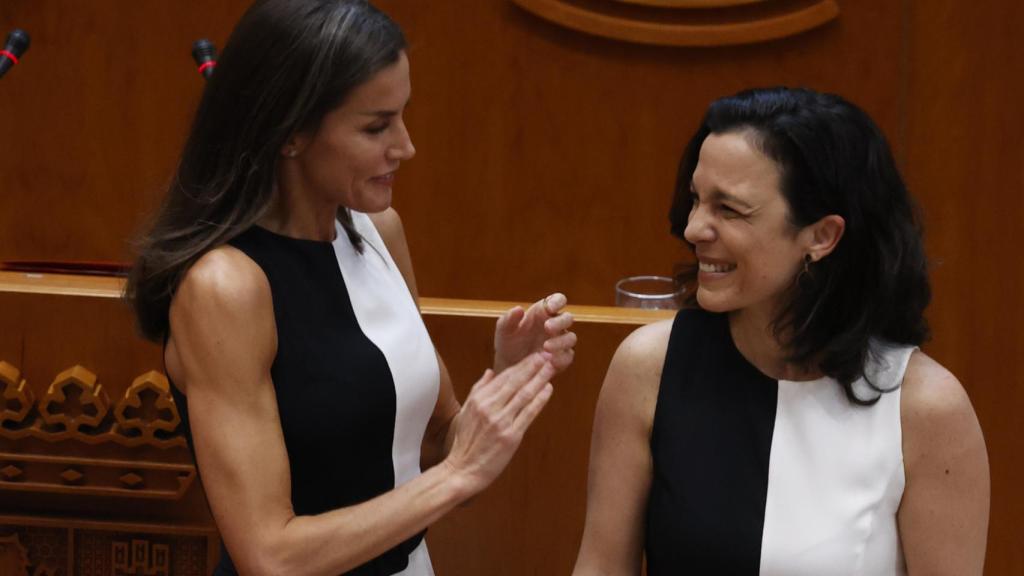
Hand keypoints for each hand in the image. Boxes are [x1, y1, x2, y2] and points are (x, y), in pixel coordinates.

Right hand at [442, 353, 555, 496]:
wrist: (462, 470)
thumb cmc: (465, 442)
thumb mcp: (466, 411)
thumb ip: (479, 389)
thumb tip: (490, 371)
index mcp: (479, 400)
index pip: (504, 377)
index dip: (521, 365)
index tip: (534, 355)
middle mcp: (490, 408)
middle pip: (516, 382)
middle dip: (533, 366)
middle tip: (547, 354)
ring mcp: (501, 422)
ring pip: (524, 395)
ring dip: (539, 379)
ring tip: (551, 367)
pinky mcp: (511, 436)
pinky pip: (528, 414)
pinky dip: (539, 400)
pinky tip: (548, 389)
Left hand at [494, 293, 575, 373]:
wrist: (508, 364)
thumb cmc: (508, 341)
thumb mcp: (504, 329)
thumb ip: (509, 319)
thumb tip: (519, 309)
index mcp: (543, 312)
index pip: (558, 300)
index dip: (558, 301)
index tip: (550, 308)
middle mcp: (555, 325)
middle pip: (568, 318)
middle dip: (560, 322)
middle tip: (547, 327)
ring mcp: (560, 342)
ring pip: (571, 338)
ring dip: (561, 341)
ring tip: (546, 347)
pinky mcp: (561, 358)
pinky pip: (568, 357)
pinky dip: (561, 358)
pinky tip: (551, 361)